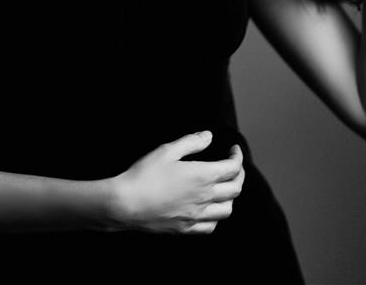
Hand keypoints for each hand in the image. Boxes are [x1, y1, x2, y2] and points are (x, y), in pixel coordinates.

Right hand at [108, 131, 244, 234]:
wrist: (126, 204)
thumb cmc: (145, 174)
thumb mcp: (167, 150)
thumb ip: (191, 142)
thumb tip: (208, 136)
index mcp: (202, 176)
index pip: (232, 168)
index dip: (237, 156)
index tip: (234, 149)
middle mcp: (204, 198)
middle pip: (235, 189)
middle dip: (239, 175)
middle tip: (234, 166)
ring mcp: (195, 216)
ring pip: (226, 210)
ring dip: (230, 197)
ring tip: (224, 187)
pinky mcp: (185, 228)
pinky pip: (210, 226)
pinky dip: (216, 217)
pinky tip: (209, 209)